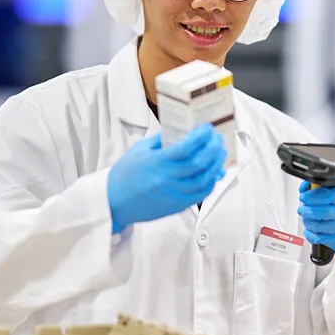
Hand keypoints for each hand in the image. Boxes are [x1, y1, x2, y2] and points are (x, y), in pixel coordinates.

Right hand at [108, 124, 225, 232]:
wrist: (114, 202)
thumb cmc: (125, 174)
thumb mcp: (140, 150)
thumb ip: (161, 140)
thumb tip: (182, 130)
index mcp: (156, 163)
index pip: (185, 148)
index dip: (200, 137)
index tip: (207, 128)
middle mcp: (167, 179)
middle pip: (199, 163)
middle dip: (213, 148)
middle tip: (217, 138)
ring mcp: (174, 194)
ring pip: (204, 179)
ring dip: (216, 164)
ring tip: (219, 152)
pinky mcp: (177, 206)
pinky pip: (201, 195)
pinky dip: (211, 182)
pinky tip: (214, 172)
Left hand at [297, 181, 334, 269]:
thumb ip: (326, 189)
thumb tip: (305, 187)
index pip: (333, 194)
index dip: (314, 196)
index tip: (304, 197)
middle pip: (327, 212)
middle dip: (309, 211)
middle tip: (302, 209)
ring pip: (324, 227)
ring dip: (309, 223)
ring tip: (306, 219)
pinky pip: (323, 239)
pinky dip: (311, 235)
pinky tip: (310, 231)